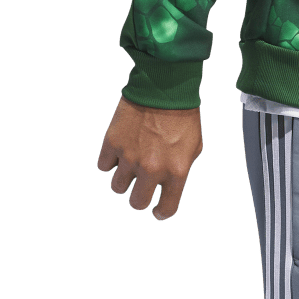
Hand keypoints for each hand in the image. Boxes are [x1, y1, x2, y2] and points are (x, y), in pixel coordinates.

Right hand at [97, 95, 202, 220]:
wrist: (165, 86)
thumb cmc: (183, 115)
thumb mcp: (195, 144)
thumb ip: (182, 167)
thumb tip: (169, 182)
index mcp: (176, 171)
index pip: (166, 208)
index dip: (161, 212)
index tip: (157, 211)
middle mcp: (151, 169)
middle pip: (136, 203)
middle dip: (139, 197)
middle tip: (141, 186)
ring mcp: (130, 158)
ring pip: (117, 187)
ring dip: (124, 178)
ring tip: (131, 162)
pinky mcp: (112, 144)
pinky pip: (104, 166)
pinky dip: (110, 160)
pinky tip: (120, 149)